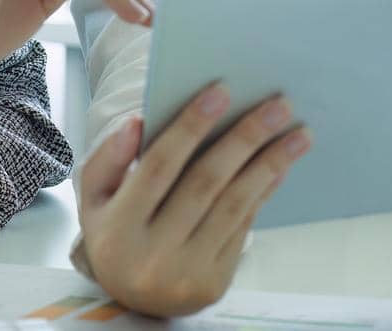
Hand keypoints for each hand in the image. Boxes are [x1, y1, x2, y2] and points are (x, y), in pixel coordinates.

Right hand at [76, 86, 310, 317]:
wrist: (132, 300)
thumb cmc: (114, 231)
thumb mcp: (93, 196)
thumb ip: (109, 157)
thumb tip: (137, 123)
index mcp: (118, 227)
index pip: (158, 166)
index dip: (190, 126)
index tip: (222, 91)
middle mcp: (153, 255)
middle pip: (205, 183)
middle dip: (245, 139)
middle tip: (278, 105)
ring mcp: (187, 273)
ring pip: (234, 206)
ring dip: (270, 165)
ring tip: (298, 134)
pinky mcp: (214, 283)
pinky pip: (244, 227)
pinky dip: (264, 192)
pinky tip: (281, 165)